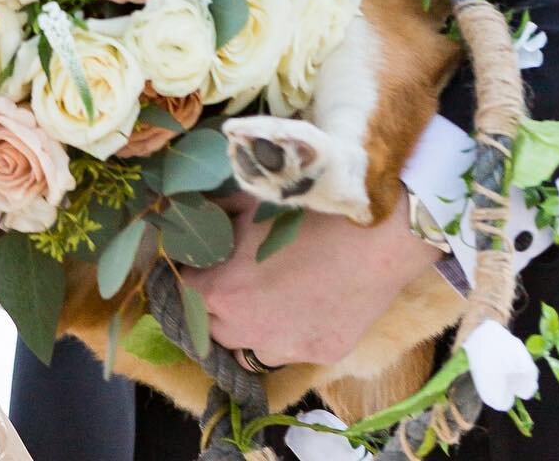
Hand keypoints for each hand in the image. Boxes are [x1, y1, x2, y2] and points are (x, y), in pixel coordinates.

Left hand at [180, 195, 440, 368]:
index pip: (185, 291)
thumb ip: (217, 213)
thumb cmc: (307, 212)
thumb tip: (198, 210)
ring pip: (250, 346)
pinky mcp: (319, 355)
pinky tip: (305, 303)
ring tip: (266, 296)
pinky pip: (290, 348)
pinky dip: (289, 330)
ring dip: (249, 325)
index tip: (201, 260)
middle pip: (212, 326)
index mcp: (220, 292)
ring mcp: (284, 348)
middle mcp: (245, 331)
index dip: (192, 272)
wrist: (373, 236)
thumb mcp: (251, 202)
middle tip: (232, 277)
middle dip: (215, 303)